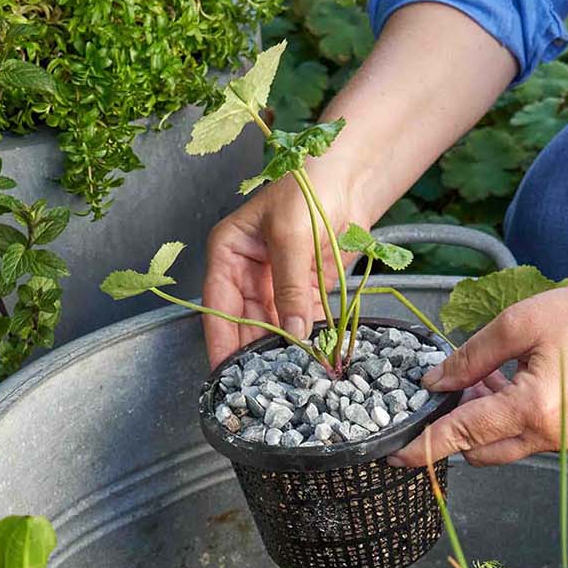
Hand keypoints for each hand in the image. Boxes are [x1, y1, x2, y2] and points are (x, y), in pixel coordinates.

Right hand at [201, 169, 363, 367]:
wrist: (349, 181)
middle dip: (251, 352)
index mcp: (229, 252)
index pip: (218, 303)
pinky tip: (308, 362)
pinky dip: (303, 342)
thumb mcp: (292, 236)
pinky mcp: (302, 292)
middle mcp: (247, 272)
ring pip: (270, 328)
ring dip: (278, 351)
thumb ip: (290, 286)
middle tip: (260, 385)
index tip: (224, 372)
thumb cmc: (309, 188)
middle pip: (243, 322)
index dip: (221, 339)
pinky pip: (298, 323)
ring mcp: (274, 284)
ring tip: (285, 379)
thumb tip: (292, 333)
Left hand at [390, 276, 567, 467]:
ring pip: (505, 445)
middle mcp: (550, 436)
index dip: (423, 447)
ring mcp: (567, 442)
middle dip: (458, 426)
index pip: (461, 436)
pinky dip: (513, 418)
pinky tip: (516, 381)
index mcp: (532, 410)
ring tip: (490, 376)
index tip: (395, 456)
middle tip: (454, 387)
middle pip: (480, 450)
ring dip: (486, 420)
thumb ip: (470, 357)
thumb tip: (434, 380)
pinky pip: (531, 437)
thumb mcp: (519, 323)